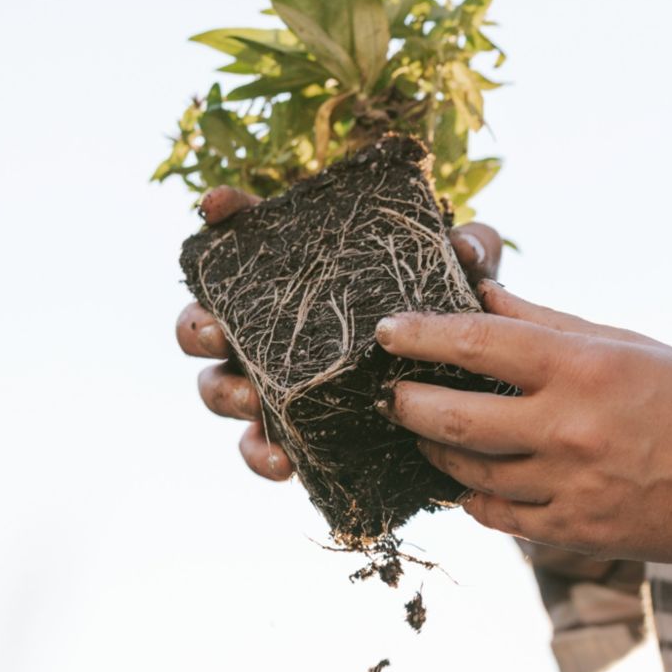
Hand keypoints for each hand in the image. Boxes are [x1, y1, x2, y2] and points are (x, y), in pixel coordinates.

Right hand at [174, 185, 504, 481]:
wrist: (471, 385)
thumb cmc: (453, 311)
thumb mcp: (464, 273)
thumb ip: (470, 247)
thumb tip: (465, 250)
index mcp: (298, 273)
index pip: (246, 235)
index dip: (227, 215)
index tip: (218, 208)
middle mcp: (268, 325)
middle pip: (202, 320)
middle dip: (200, 325)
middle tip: (221, 332)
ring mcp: (273, 381)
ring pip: (217, 387)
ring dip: (224, 393)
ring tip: (253, 400)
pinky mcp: (293, 432)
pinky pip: (259, 449)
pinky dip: (262, 456)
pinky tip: (286, 464)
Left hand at [374, 282, 671, 569]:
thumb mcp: (630, 345)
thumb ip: (550, 324)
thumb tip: (484, 296)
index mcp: (585, 368)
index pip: (476, 343)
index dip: (420, 336)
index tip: (388, 332)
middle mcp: (570, 429)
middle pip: (450, 417)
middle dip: (406, 403)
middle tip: (392, 393)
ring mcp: (569, 487)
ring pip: (466, 471)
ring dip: (434, 449)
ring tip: (428, 431)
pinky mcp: (573, 533)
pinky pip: (496, 514)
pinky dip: (473, 494)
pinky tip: (471, 477)